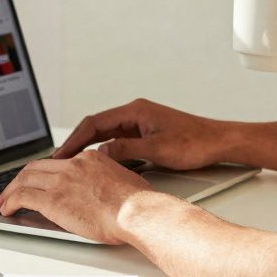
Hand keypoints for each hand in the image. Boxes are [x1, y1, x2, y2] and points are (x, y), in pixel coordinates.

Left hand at [0, 152, 154, 243]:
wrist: (136, 211)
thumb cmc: (138, 203)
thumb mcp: (125, 180)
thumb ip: (111, 180)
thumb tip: (109, 190)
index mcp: (90, 159)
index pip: (58, 163)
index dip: (43, 173)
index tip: (38, 181)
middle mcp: (73, 166)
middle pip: (36, 167)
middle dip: (21, 179)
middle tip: (13, 189)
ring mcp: (61, 182)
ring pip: (25, 180)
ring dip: (11, 190)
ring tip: (4, 201)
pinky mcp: (53, 200)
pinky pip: (23, 197)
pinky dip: (11, 202)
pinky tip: (7, 210)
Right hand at [52, 99, 226, 169]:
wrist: (219, 142)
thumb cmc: (195, 143)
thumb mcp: (158, 150)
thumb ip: (127, 150)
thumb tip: (101, 153)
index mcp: (135, 111)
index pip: (94, 123)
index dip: (74, 139)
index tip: (60, 154)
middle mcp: (135, 114)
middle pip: (96, 127)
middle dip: (75, 144)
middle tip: (57, 161)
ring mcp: (139, 123)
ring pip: (105, 134)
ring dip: (88, 148)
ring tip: (71, 165)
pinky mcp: (145, 134)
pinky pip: (117, 141)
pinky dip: (103, 151)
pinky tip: (96, 165)